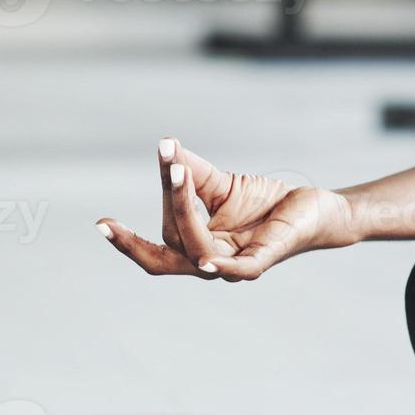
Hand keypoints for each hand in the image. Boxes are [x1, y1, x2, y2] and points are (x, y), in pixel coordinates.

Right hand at [96, 137, 354, 280]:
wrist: (314, 208)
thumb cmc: (265, 203)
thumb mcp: (219, 184)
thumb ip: (190, 173)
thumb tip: (166, 146)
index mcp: (196, 247)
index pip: (161, 236)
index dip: (130, 236)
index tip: (101, 222)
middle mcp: (210, 261)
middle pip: (167, 252)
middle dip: (133, 244)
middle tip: (106, 226)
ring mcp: (236, 265)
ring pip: (196, 247)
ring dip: (181, 211)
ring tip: (176, 172)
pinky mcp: (263, 260)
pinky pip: (238, 268)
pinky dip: (222, 265)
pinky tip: (206, 260)